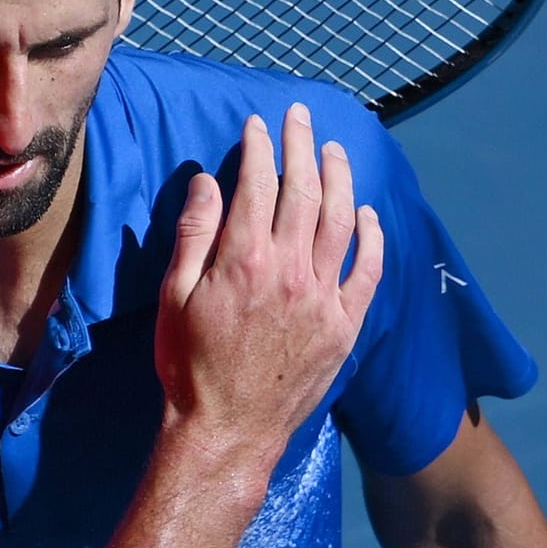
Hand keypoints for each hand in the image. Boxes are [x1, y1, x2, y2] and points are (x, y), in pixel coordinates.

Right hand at [154, 103, 381, 472]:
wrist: (228, 429)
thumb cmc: (188, 365)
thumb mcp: (174, 297)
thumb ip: (193, 235)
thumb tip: (207, 181)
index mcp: (243, 259)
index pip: (257, 185)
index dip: (258, 149)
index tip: (257, 126)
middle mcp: (290, 269)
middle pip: (303, 191)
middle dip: (301, 146)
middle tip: (300, 118)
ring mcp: (323, 296)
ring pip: (340, 220)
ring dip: (340, 178)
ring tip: (335, 150)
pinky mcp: (344, 324)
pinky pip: (368, 269)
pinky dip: (371, 236)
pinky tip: (368, 213)